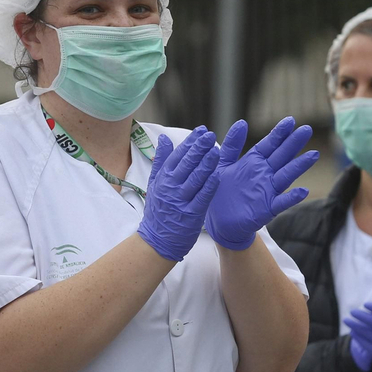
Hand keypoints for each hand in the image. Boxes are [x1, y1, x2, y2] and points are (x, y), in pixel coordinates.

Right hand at [137, 127, 221, 261]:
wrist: (158, 240)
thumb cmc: (158, 210)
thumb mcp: (154, 184)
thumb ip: (161, 160)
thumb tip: (164, 138)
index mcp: (163, 179)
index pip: (177, 155)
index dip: (190, 142)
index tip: (201, 131)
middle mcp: (170, 188)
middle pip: (186, 164)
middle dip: (199, 148)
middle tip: (210, 135)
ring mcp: (180, 201)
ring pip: (195, 178)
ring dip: (206, 163)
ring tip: (216, 150)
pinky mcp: (191, 215)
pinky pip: (202, 197)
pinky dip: (209, 185)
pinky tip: (217, 174)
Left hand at [203, 118, 318, 249]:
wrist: (218, 221)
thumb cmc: (220, 192)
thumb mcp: (222, 164)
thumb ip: (232, 145)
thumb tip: (242, 122)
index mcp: (253, 162)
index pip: (269, 144)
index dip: (279, 133)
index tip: (290, 120)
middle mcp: (264, 174)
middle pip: (281, 156)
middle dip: (293, 143)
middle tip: (307, 130)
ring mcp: (268, 191)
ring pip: (285, 176)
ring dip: (299, 166)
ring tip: (313, 155)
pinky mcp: (267, 209)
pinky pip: (281, 203)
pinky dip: (291, 198)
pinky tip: (302, 191)